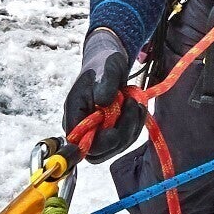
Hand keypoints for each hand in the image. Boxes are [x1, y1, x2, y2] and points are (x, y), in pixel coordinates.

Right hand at [64, 28, 146, 160]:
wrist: (109, 63)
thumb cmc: (103, 64)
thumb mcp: (107, 68)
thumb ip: (105, 84)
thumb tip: (103, 102)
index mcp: (74, 116)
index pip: (82, 145)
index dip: (100, 144)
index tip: (115, 131)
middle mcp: (84, 129)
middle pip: (102, 150)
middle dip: (122, 132)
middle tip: (132, 104)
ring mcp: (99, 132)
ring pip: (118, 145)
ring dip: (133, 124)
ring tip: (135, 99)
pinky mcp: (112, 130)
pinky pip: (127, 137)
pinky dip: (137, 123)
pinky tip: (139, 106)